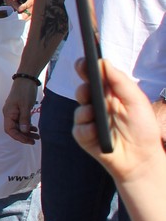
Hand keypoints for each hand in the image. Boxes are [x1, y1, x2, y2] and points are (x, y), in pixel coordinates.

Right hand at [4, 80, 40, 143]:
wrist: (26, 79)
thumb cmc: (24, 91)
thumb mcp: (25, 105)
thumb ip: (24, 119)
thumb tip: (25, 132)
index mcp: (8, 113)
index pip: (10, 130)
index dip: (18, 137)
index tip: (29, 141)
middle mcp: (9, 114)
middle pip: (14, 129)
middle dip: (24, 136)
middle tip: (35, 140)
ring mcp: (13, 112)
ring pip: (18, 126)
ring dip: (27, 132)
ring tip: (37, 135)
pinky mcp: (19, 110)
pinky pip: (21, 121)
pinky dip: (27, 126)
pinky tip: (34, 128)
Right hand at [74, 57, 165, 181]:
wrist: (141, 159)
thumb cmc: (142, 129)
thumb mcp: (136, 101)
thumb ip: (120, 81)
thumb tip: (103, 62)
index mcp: (110, 94)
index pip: (95, 76)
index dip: (87, 67)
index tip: (84, 61)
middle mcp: (97, 104)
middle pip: (82, 89)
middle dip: (84, 89)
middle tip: (89, 91)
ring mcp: (89, 120)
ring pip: (79, 108)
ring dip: (86, 111)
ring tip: (97, 116)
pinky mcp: (83, 135)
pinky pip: (78, 128)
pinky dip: (87, 129)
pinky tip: (97, 133)